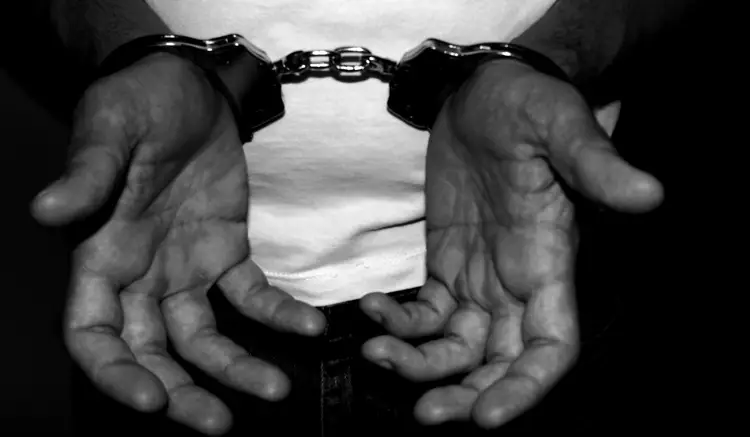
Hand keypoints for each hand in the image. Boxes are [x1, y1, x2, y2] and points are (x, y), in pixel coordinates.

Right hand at [31, 53, 325, 434]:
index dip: (115, 373)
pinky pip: (253, 295)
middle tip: (220, 424)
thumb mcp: (111, 129)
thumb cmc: (139, 103)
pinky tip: (309, 326)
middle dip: (181, 392)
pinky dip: (279, 314)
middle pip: (153, 352)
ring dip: (236, 367)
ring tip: (274, 389)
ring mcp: (186, 269)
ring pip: (205, 336)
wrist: (191, 88)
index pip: (93, 334)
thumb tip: (47, 210)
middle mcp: (140, 275)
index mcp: (101, 255)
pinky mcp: (229, 253)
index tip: (153, 399)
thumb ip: (88, 174)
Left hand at [360, 60, 661, 427]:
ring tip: (377, 354)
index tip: (487, 417)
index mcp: (549, 264)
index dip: (526, 387)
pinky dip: (399, 322)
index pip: (551, 347)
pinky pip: (423, 312)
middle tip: (423, 414)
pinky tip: (373, 309)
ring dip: (420, 365)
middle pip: (498, 363)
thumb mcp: (562, 128)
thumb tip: (649, 194)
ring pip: (455, 347)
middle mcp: (516, 284)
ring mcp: (478, 278)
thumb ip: (596, 165)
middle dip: (465, 394)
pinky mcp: (444, 264)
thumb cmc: (530, 107)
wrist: (486, 93)